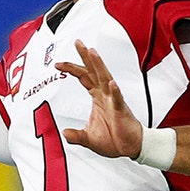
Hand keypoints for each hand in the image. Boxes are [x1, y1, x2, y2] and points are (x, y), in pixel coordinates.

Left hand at [55, 40, 142, 159]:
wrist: (131, 148)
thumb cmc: (114, 140)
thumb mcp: (88, 138)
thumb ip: (76, 135)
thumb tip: (65, 133)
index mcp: (97, 97)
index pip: (84, 77)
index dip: (72, 69)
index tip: (58, 64)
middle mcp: (105, 95)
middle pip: (93, 71)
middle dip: (86, 57)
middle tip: (78, 42)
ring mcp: (113, 101)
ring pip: (105, 79)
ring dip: (98, 66)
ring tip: (92, 52)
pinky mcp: (121, 111)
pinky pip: (118, 99)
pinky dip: (115, 92)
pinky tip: (112, 84)